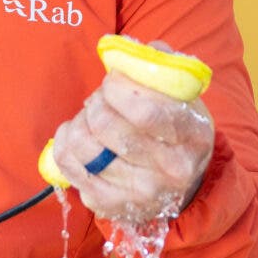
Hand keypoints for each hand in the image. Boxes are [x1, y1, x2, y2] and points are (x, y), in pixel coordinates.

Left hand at [48, 43, 215, 226]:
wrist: (184, 184)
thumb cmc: (178, 127)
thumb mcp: (183, 95)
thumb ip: (159, 65)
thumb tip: (126, 51)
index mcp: (193, 135)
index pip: (144, 111)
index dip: (116, 88)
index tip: (112, 81)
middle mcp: (170, 170)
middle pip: (106, 127)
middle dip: (95, 103)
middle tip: (101, 100)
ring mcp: (140, 193)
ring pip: (83, 147)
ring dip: (78, 123)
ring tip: (89, 119)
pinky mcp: (111, 206)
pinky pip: (69, 168)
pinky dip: (65, 144)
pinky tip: (77, 137)